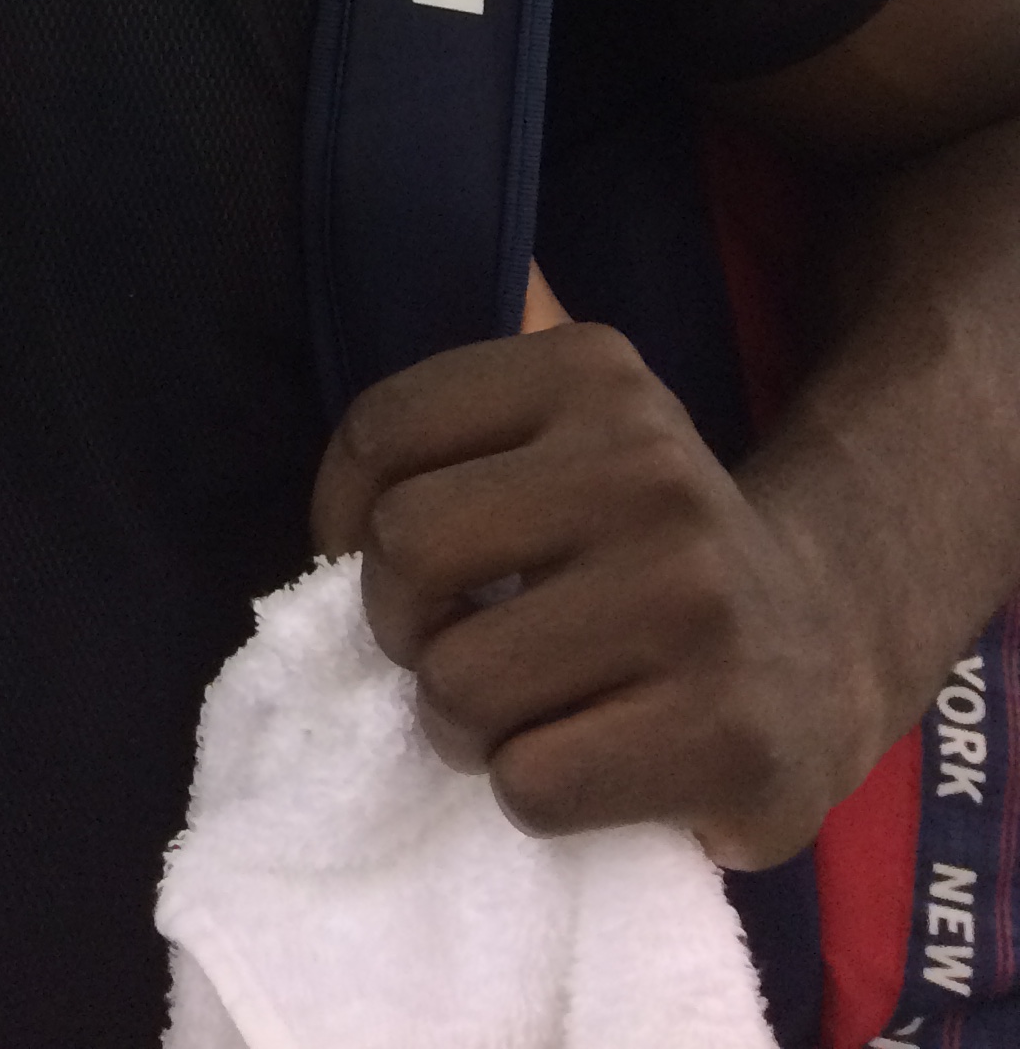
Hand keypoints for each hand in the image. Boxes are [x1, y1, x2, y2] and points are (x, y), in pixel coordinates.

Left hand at [309, 313, 884, 866]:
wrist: (826, 641)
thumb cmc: (641, 542)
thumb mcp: (573, 425)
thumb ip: (464, 412)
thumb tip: (339, 423)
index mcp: (594, 373)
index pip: (383, 433)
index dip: (340, 514)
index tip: (368, 557)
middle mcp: (652, 468)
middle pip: (404, 551)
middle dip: (399, 621)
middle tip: (451, 642)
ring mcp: (699, 602)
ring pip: (455, 682)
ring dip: (459, 720)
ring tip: (520, 708)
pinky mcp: (729, 737)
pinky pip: (528, 785)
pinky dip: (528, 793)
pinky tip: (584, 759)